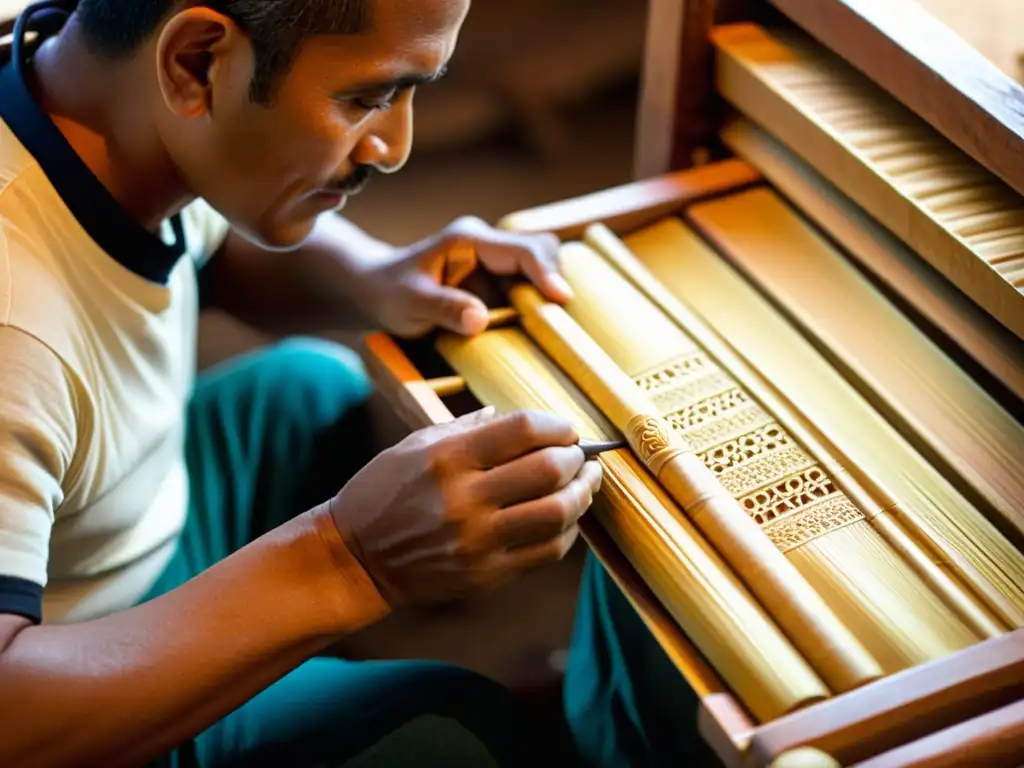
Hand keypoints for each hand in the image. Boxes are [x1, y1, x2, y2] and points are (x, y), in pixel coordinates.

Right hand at [328, 408, 602, 606]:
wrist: (355, 559)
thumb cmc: (383, 493)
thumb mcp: (414, 445)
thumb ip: (467, 428)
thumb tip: (513, 419)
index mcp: (447, 457)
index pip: (523, 430)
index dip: (556, 425)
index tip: (564, 429)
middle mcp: (465, 498)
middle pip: (549, 470)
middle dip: (576, 458)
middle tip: (579, 455)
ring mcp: (477, 541)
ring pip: (557, 513)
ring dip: (582, 494)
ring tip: (585, 484)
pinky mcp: (486, 575)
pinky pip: (547, 551)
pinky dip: (567, 531)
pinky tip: (564, 518)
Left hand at [367, 216, 570, 337]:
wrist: (377, 289)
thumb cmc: (389, 292)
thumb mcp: (411, 303)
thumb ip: (444, 308)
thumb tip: (479, 320)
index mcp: (469, 240)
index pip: (521, 249)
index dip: (544, 272)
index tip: (560, 298)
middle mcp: (488, 245)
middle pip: (541, 249)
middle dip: (554, 278)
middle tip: (555, 315)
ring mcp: (495, 262)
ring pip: (540, 267)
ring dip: (548, 293)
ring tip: (547, 325)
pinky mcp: (497, 281)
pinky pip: (528, 287)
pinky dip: (537, 304)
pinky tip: (534, 327)